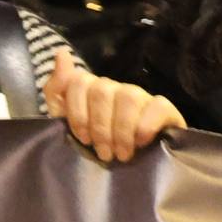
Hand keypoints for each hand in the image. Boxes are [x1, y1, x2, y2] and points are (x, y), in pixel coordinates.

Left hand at [43, 48, 185, 162]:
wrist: (136, 168)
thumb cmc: (98, 145)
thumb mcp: (66, 121)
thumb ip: (57, 90)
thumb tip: (62, 53)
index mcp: (93, 89)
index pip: (79, 81)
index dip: (77, 112)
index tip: (82, 139)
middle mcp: (117, 89)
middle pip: (102, 90)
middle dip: (100, 127)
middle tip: (104, 153)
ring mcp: (141, 96)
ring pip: (128, 97)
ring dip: (122, 131)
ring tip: (122, 154)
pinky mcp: (165, 109)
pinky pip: (157, 106)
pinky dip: (146, 126)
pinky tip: (141, 142)